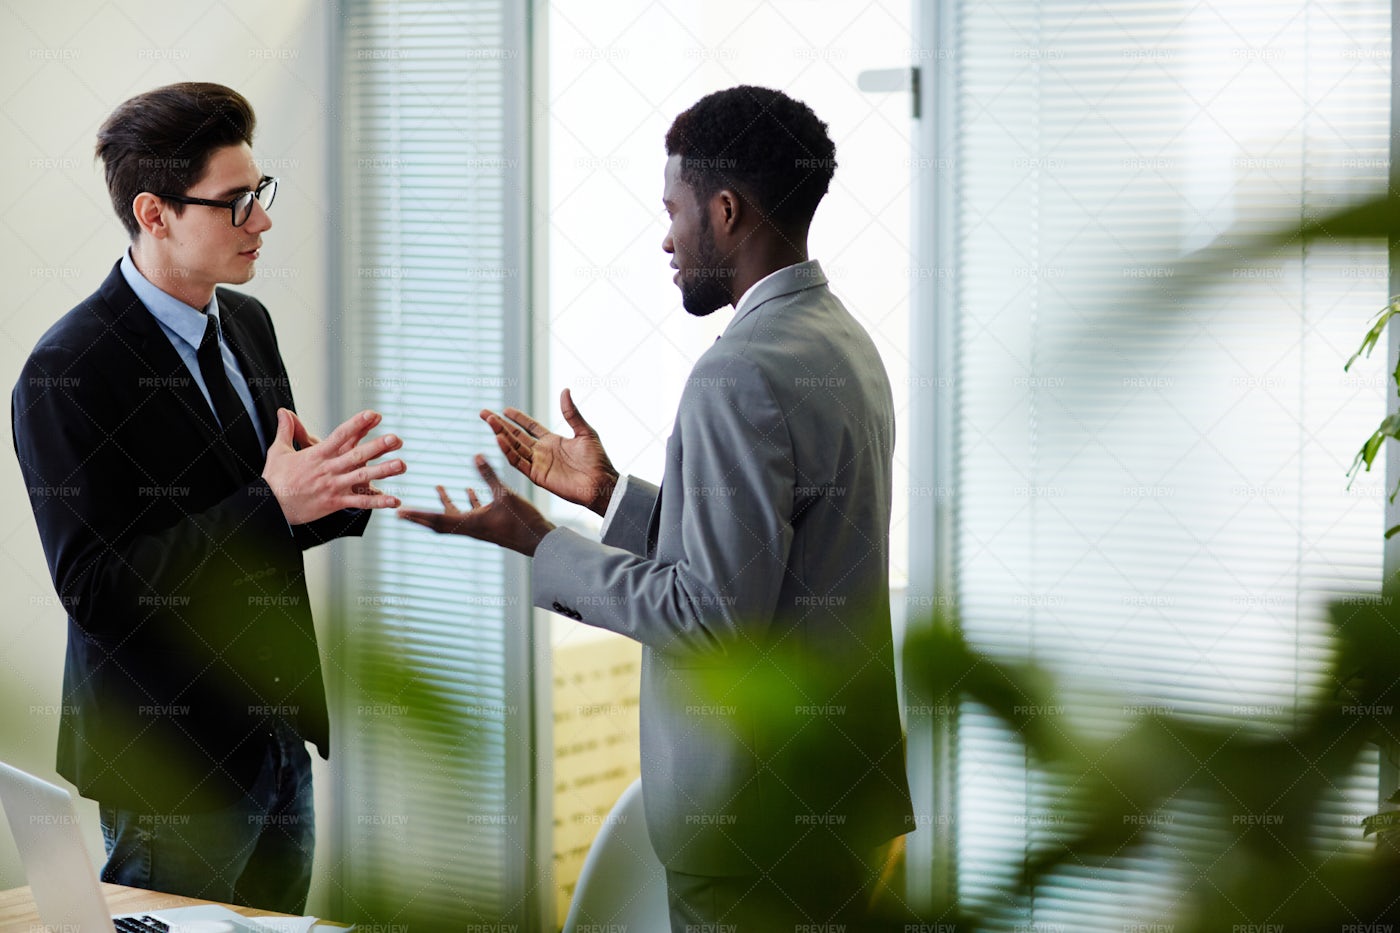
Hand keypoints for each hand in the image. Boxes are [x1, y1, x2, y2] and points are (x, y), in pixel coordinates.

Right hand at [262, 408, 405, 524]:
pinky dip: (378, 502)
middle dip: (377, 447)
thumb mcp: (278, 451)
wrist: (269, 507)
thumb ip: (287, 430)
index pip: (341, 435)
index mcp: (317, 455)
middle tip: (396, 438)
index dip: (358, 424)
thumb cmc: (274, 478)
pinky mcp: (335, 503)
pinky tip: (395, 500)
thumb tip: (283, 410)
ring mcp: (333, 486)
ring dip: (383, 471)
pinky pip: (360, 503)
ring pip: (362, 478)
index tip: (374, 414)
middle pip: (356, 456)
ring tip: (402, 465)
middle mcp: (328, 469)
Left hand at [397, 455, 554, 555]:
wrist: (538, 541)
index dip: (417, 514)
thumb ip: (489, 475)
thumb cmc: (522, 521)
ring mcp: (479, 527)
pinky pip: (472, 513)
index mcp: (469, 523)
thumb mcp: (505, 495)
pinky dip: (467, 502)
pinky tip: (468, 489)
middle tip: (403, 510)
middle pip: (438, 522)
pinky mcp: (489, 524)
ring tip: (438, 487)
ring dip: (445, 503)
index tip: (399, 512)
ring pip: (455, 516)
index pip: (436, 518)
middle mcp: (470, 527)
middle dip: (421, 514)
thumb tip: (475, 455)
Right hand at [482, 388, 618, 515]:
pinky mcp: (537, 476)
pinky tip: (500, 439)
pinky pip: (519, 462)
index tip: (505, 409)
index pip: (530, 427)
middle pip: (516, 436)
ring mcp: (538, 464)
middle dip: (500, 425)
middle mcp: (542, 452)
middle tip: (485, 413)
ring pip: (514, 447)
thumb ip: (572, 413)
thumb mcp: (585, 431)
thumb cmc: (597, 460)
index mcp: (553, 441)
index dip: (517, 418)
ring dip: (501, 435)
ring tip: (490, 421)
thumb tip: (565, 390)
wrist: (601, 483)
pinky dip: (508, 452)